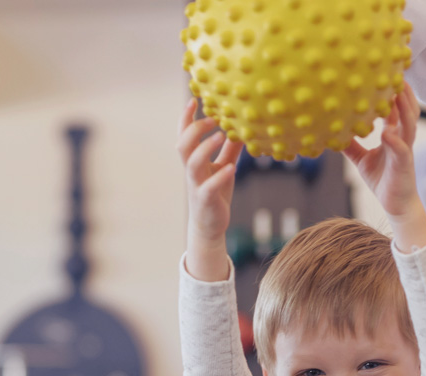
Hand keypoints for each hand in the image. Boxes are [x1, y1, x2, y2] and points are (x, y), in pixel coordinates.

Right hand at [178, 99, 241, 250]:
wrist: (210, 226)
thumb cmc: (216, 193)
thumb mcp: (224, 166)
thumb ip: (230, 148)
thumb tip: (242, 126)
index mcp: (194, 161)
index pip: (184, 135)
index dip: (186, 118)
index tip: (194, 99)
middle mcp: (192, 171)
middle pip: (183, 145)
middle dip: (194, 128)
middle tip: (212, 118)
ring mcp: (197, 186)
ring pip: (192, 163)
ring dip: (205, 147)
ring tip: (221, 135)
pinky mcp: (206, 201)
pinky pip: (208, 187)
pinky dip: (219, 176)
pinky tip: (232, 168)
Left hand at [342, 81, 425, 248]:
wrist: (396, 204)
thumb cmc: (382, 179)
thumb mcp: (362, 160)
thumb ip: (352, 145)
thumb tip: (334, 132)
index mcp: (394, 134)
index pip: (395, 108)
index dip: (392, 91)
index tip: (384, 73)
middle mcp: (402, 138)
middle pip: (407, 109)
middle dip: (404, 91)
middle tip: (395, 71)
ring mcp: (405, 149)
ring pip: (409, 124)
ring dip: (404, 108)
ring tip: (398, 92)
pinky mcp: (404, 164)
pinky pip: (401, 149)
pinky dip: (395, 140)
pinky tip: (386, 132)